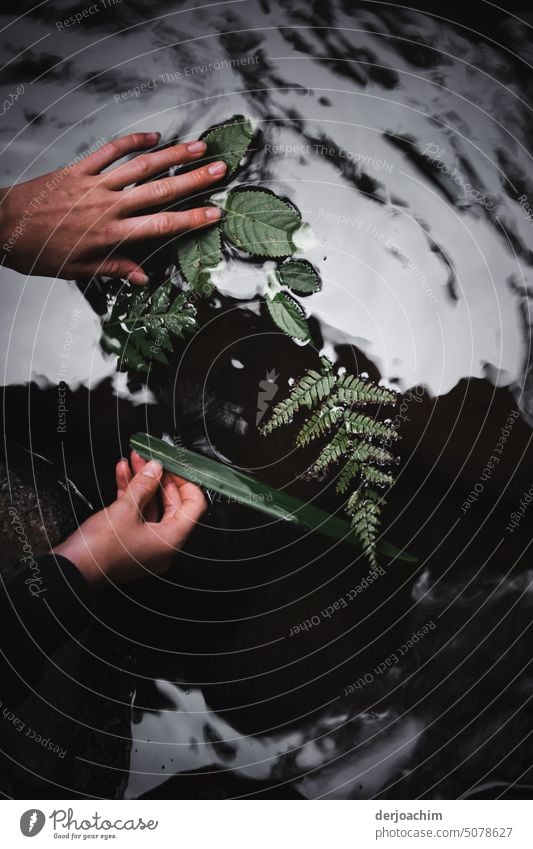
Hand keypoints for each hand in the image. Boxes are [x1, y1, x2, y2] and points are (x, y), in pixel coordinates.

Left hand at [0, 132, 225, 283]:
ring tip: (198, 148)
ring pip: (140, 167)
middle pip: (159, 190)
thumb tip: (143, 278)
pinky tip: (153, 137)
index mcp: (110, 235)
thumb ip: (113, 269)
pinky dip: (132, 142)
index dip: (191, 219)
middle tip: (221, 170)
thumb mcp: (77, 271)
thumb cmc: (38, 252)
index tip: (215, 213)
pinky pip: (109, 151)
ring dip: (172, 156)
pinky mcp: (78, 170)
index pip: (160, 225)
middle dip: (193, 180)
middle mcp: (107, 206)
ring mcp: (94, 184)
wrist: (0, 226)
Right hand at [52, 450, 206, 589]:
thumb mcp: (125, 509)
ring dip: (142, 482)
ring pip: (151, 507)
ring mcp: (146, 544)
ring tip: (133, 460)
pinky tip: (122, 474)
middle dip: (159, 477)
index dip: (185, 482)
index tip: (174, 465)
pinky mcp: (130, 542)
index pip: (194, 506)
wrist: (70, 570)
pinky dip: (131, 495)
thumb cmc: (99, 550)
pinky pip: (137, 514)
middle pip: (172, 504)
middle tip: (150, 458)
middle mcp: (163, 545)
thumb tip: (155, 468)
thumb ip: (144, 485)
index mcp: (171, 540)